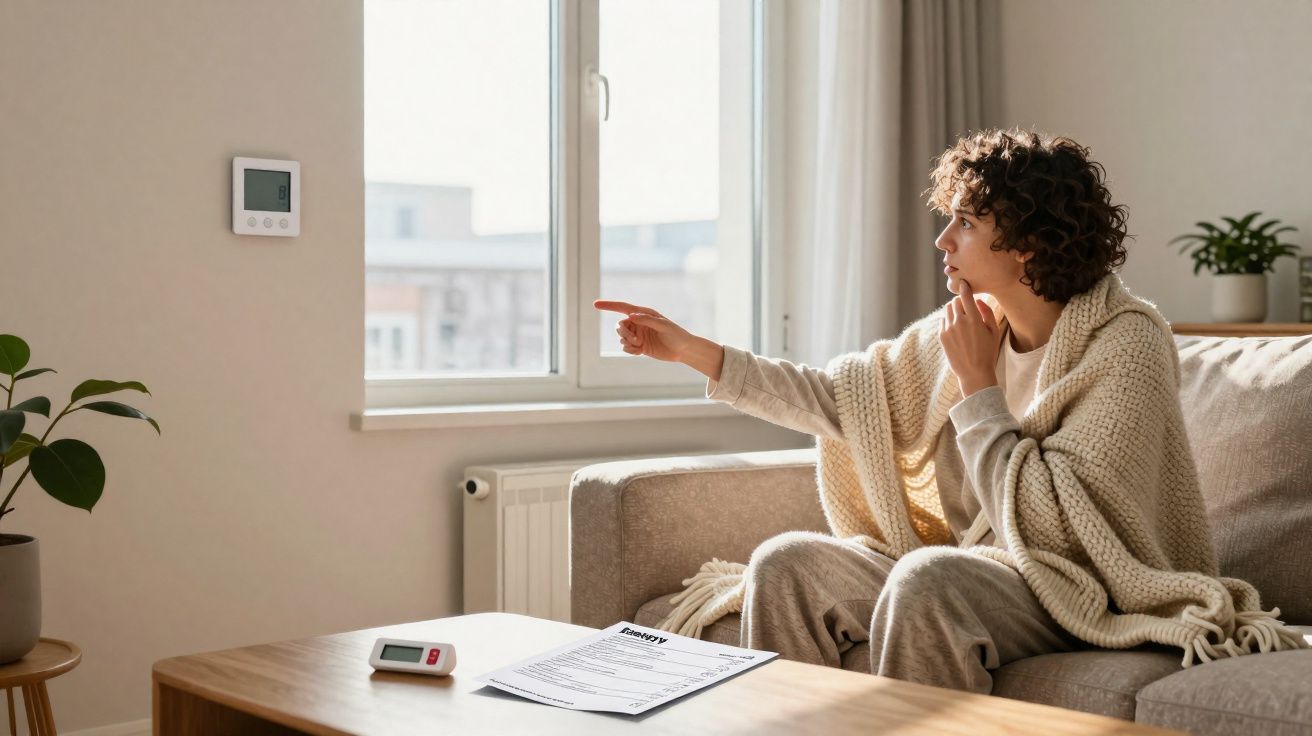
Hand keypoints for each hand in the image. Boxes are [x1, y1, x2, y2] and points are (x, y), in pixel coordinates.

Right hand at [593, 300, 693, 362]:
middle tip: (635, 340)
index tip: (595, 304)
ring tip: (640, 346)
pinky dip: (630, 350)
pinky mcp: (639, 346)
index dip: (609, 306)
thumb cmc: (676, 334)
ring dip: (627, 342)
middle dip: (624, 333)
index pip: (622, 308)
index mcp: (644, 314)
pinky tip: (640, 352)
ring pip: (622, 337)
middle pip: (620, 326)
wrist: (683, 350)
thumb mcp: (663, 326)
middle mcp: (639, 323)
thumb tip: (631, 316)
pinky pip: (626, 347)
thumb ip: (647, 320)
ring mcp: (638, 334)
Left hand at [938, 279, 1000, 396]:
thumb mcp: (994, 331)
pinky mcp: (942, 336)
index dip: (964, 287)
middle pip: (955, 301)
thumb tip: (978, 300)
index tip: (964, 283)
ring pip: (947, 310)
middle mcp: (959, 322)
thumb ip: (987, 312)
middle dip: (961, 301)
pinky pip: (943, 320)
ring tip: (962, 318)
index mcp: (973, 319)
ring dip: (954, 310)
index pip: (965, 295)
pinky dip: (949, 320)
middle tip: (967, 307)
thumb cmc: (988, 352)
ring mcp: (948, 329)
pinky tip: (957, 328)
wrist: (974, 373)